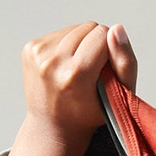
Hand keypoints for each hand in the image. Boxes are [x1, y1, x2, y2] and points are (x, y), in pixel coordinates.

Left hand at [3, 22, 138, 155]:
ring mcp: (38, 53)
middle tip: (91, 73)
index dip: (110, 50)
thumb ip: (126, 63)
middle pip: (89, 28)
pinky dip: (67, 46)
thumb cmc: (89, 115)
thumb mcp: (119, 97)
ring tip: (78, 71)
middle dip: (96, 45)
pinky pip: (60, 33)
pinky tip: (65, 68)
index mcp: (74, 75)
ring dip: (81, 45)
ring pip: (75, 28)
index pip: (103, 34)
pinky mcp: (30, 48)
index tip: (105, 71)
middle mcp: (52, 62)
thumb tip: (116, 28)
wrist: (53, 128)